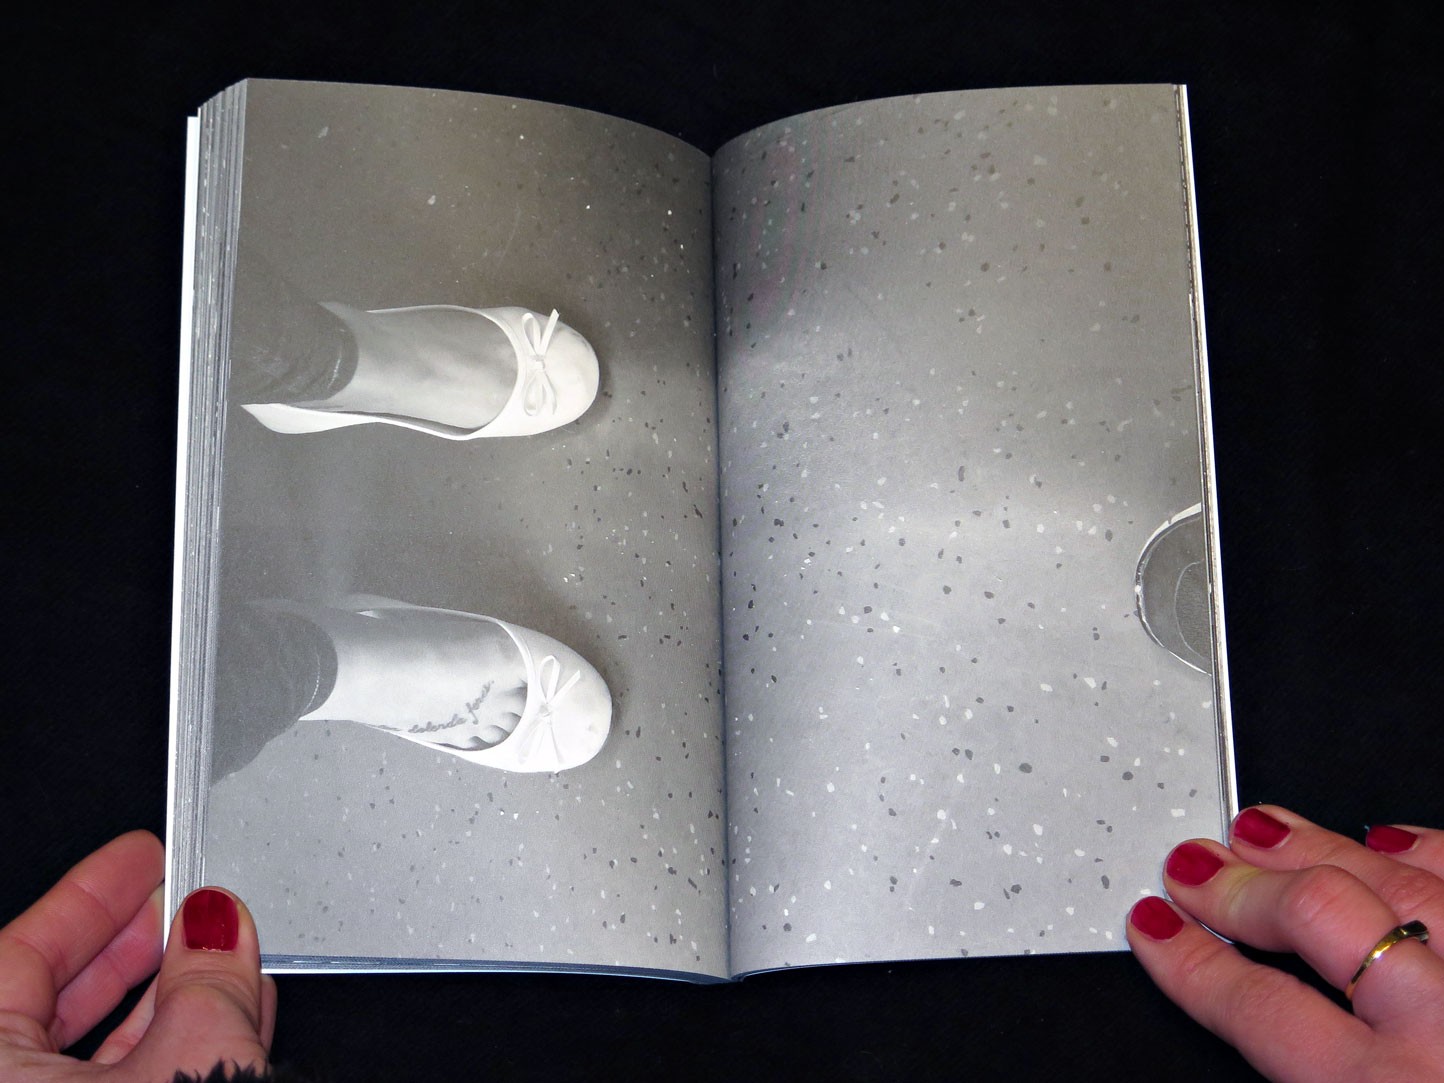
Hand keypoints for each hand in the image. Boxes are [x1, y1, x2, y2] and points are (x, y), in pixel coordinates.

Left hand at [0, 830, 274, 1079]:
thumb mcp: (194, 1051)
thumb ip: (205, 975)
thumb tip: (218, 922)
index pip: (20, 956)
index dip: (90, 896)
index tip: (139, 858)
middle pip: (57, 1003)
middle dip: (134, 944)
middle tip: (181, 899)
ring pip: (92, 1055)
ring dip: (169, 999)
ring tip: (224, 955)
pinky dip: (172, 1052)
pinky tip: (228, 1015)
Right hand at [1128, 806, 1443, 1081]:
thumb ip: (1291, 1071)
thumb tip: (1234, 1042)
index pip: (1257, 1003)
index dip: (1193, 961)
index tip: (1157, 929)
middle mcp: (1441, 1023)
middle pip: (1319, 915)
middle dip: (1241, 883)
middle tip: (1195, 865)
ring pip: (1397, 884)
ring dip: (1319, 848)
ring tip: (1263, 831)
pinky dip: (1424, 853)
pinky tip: (1386, 841)